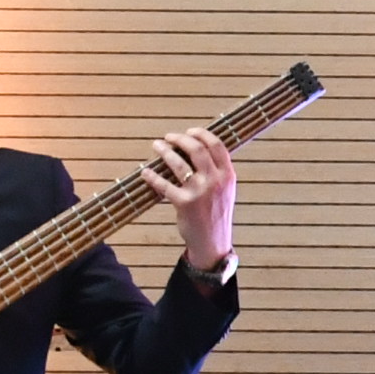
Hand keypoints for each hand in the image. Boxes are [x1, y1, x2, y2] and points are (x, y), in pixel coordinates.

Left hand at [144, 126, 237, 274]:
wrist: (213, 242)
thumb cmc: (216, 213)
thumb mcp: (225, 189)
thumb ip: (217, 170)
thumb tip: (196, 147)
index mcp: (228, 175)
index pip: (216, 144)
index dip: (201, 134)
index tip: (188, 131)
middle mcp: (215, 181)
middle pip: (196, 149)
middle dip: (180, 139)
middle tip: (168, 137)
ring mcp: (199, 192)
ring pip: (178, 163)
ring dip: (164, 151)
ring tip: (156, 146)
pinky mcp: (184, 203)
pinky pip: (164, 184)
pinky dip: (152, 176)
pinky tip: (146, 172)